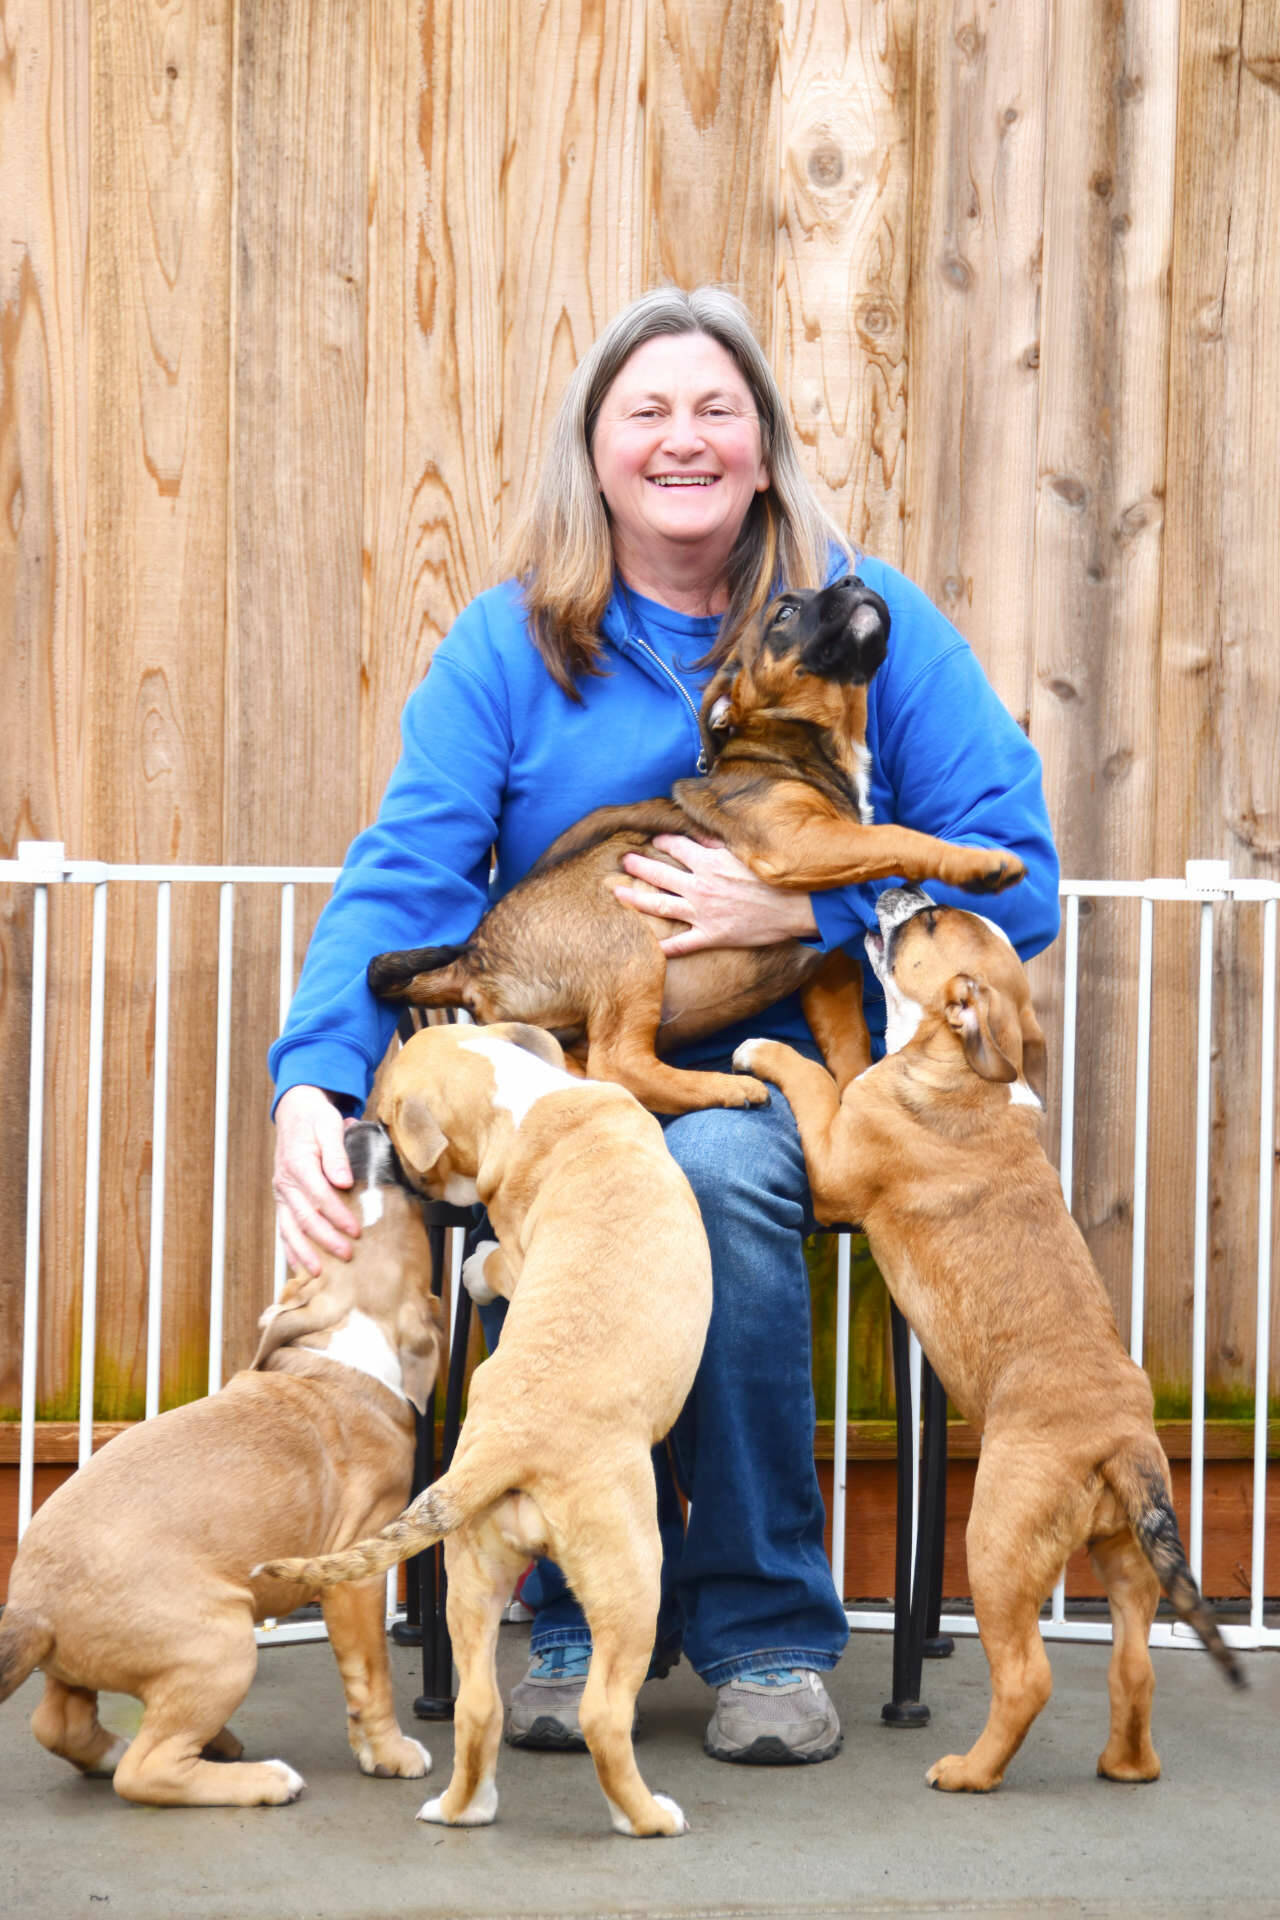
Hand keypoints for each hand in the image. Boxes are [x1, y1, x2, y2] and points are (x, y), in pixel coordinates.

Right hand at [272, 1085, 360, 1276]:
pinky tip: (299, 1267)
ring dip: (303, 1252)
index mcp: (298, 1163)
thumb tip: (344, 1181)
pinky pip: (283, 1228)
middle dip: (325, 1239)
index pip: (319, 1195)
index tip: (356, 1230)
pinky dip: (290, 1249)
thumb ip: (336, 1154)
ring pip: (289, 1228)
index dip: (338, 1215)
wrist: (296, 1112)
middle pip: (304, 1217)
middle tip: (346, 1255)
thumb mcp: (329, 1126)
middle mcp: (285, 1182)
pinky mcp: (283, 1200)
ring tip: (317, 1273)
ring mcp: (281, 1193)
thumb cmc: (315, 1119)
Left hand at [615, 833, 818, 956]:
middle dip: (638, 866)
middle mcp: (701, 885)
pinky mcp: (713, 935)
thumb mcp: (747, 851)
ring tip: (618, 894)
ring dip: (637, 899)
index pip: (677, 846)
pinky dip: (664, 947)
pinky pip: (682, 944)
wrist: (800, 905)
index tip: (653, 840)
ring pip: (661, 905)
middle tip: (622, 861)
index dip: (662, 842)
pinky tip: (648, 948)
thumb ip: (721, 843)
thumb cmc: (778, 876)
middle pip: (660, 873)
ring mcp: (704, 912)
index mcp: (710, 861)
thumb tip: (702, 833)